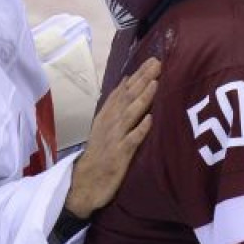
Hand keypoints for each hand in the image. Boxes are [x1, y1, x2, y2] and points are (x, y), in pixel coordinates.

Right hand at [65, 57, 160, 218]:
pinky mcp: (119, 156)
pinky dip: (140, 130)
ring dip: (143, 98)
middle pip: (128, 97)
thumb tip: (127, 80)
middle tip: (157, 63)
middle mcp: (110, 123)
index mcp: (107, 115)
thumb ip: (116, 104)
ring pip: (130, 114)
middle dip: (143, 79)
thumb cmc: (100, 154)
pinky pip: (131, 141)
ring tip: (155, 83)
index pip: (124, 90)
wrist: (85, 183)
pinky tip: (150, 120)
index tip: (153, 59)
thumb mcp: (104, 125)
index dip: (138, 75)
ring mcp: (115, 138)